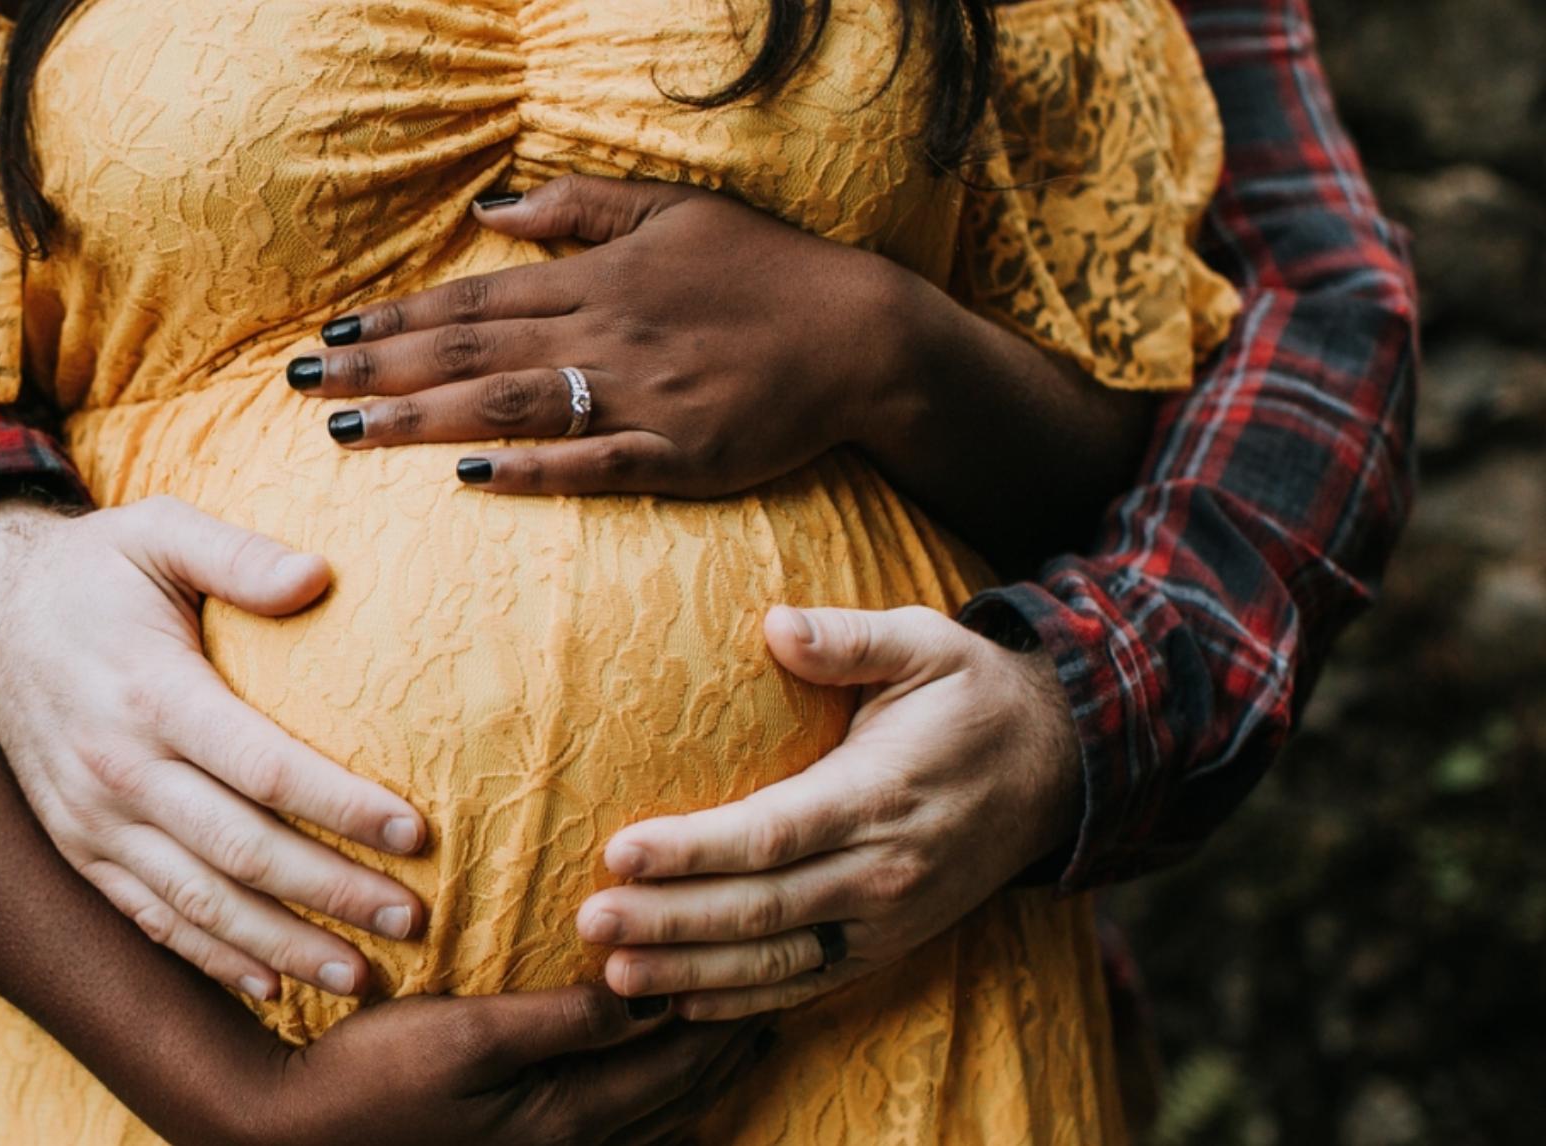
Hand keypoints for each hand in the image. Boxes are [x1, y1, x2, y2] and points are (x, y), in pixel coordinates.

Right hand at [0, 495, 427, 1000]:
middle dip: (332, 892)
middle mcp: (117, 769)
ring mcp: (90, 819)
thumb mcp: (158, 531)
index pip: (264, 768)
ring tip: (359, 973)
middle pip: (242, 851)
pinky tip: (271, 984)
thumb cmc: (94, 568)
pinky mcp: (76, 846)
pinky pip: (148, 918)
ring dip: (282, 945)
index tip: (415, 832)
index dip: (342, 806)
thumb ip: (238, 554)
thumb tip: (319, 574)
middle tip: (413, 916)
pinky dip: (210, 959)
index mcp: (150, 694)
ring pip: (198, 903)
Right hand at [237, 985, 769, 1145]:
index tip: (761, 970)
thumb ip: (563, 1020)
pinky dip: (652, 1110)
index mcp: (565, 1118)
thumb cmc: (375, 1073)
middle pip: (674, 1099)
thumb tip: (643, 994)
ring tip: (735, 1041)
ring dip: (698, 1082)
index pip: (672, 1066)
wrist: (297, 1133)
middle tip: (775, 1001)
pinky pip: (611, 1136)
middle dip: (725, 1050)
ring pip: (651, 1124)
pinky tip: (654, 1095)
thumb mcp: (469, 1033)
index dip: (721, 1019)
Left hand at [284, 174, 938, 495]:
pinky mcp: (681, 454)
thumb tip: (490, 211)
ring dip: (423, 418)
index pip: (474, 300)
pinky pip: (594, 464)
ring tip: (347, 430)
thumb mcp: (675, 212)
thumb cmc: (766, 272)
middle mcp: (606, 334)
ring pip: (512, 404)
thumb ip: (579, 210)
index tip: (330, 332)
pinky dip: (533, 469)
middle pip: (471, 353)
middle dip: (378, 369)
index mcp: (600, 279)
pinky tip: (471, 477)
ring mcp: (642, 397)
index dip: (396, 319)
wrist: (861, 335)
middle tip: (301, 384)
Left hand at [575, 605, 1081, 1019]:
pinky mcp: (887, 944)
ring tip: (614, 975)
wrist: (1058, 766)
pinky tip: (680, 1001)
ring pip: (777, 961)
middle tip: (589, 921)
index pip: (770, 834)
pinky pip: (808, 983)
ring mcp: (887, 919)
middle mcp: (883, 871)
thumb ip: (849, 637)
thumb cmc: (971, 694)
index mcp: (879, 795)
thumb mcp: (924, 642)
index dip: (693, 851)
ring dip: (692, 972)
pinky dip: (743, 1001)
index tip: (620, 853)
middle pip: (760, 909)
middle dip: (670, 920)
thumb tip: (777, 624)